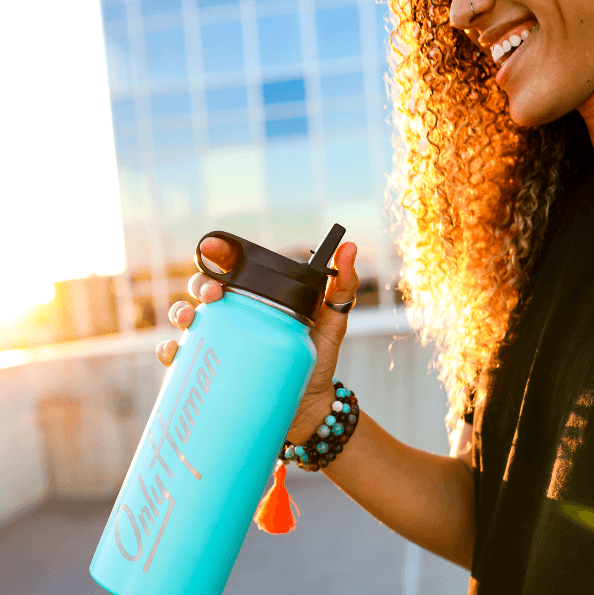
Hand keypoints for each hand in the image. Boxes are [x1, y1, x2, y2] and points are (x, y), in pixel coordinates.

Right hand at [156, 236, 358, 442]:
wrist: (310, 408)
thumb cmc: (319, 360)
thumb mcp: (331, 321)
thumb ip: (342, 286)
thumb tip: (350, 248)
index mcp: (256, 299)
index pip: (230, 270)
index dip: (217, 254)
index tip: (213, 249)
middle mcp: (232, 317)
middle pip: (203, 291)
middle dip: (199, 285)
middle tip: (212, 294)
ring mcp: (219, 344)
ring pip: (186, 320)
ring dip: (180, 313)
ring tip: (190, 319)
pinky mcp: (210, 372)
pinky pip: (182, 360)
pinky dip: (170, 352)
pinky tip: (176, 352)